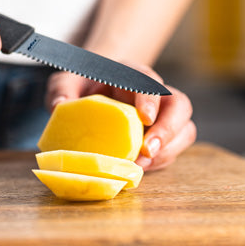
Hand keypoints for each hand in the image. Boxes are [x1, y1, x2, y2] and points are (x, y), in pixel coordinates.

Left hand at [45, 64, 195, 170]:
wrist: (91, 91)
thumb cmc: (81, 85)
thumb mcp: (66, 81)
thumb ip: (61, 89)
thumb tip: (61, 105)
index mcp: (131, 75)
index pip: (149, 82)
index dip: (150, 99)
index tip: (145, 118)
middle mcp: (153, 94)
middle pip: (179, 105)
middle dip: (169, 129)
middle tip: (149, 151)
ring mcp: (161, 116)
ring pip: (184, 129)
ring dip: (168, 150)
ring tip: (142, 167)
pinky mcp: (160, 136)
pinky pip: (173, 148)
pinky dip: (161, 161)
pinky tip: (141, 170)